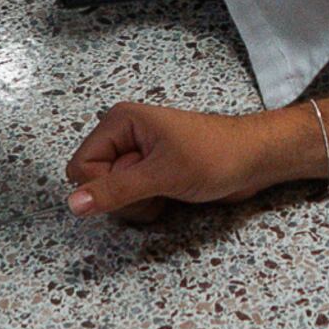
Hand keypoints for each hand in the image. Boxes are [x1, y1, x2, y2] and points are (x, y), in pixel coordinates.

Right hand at [64, 100, 301, 220]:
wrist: (254, 162)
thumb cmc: (216, 156)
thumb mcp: (162, 174)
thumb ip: (115, 191)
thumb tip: (74, 204)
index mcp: (119, 122)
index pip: (80, 167)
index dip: (103, 186)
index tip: (136, 182)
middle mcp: (124, 137)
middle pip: (95, 185)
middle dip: (124, 198)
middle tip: (157, 186)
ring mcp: (137, 157)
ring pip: (112, 198)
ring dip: (138, 205)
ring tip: (168, 190)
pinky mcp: (150, 175)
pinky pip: (131, 202)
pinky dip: (148, 207)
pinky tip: (171, 196)